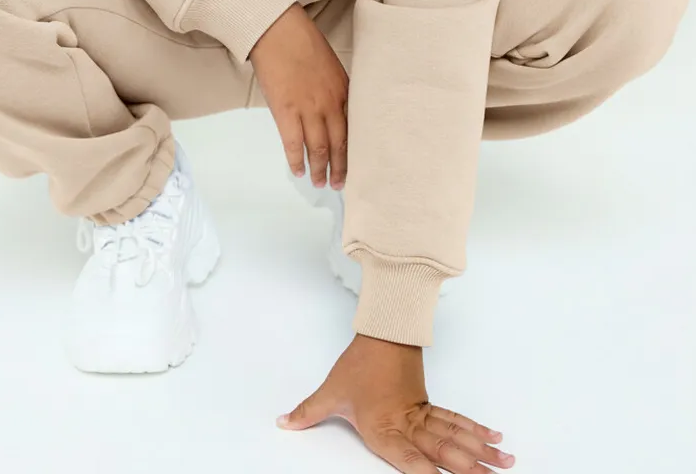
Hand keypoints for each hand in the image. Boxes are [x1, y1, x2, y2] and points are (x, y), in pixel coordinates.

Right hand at [247, 3, 347, 189]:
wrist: (278, 30)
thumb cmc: (303, 42)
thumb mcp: (331, 66)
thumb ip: (335, 90)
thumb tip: (334, 111)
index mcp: (344, 92)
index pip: (354, 129)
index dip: (354, 151)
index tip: (356, 166)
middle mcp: (330, 104)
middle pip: (340, 144)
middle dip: (341, 168)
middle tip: (341, 184)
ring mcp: (308, 109)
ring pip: (319, 148)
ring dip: (320, 169)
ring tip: (320, 183)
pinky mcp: (286, 111)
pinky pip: (294, 143)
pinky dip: (297, 160)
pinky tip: (298, 171)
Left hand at [276, 334, 515, 472]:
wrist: (382, 329)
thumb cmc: (359, 363)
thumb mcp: (331, 391)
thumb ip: (308, 412)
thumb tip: (283, 422)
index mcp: (384, 429)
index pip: (408, 460)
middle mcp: (407, 425)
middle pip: (442, 450)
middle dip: (470, 468)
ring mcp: (421, 414)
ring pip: (454, 436)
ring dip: (481, 451)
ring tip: (506, 463)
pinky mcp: (428, 403)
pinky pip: (455, 420)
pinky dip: (475, 430)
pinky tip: (493, 438)